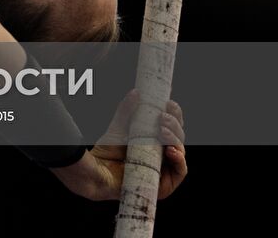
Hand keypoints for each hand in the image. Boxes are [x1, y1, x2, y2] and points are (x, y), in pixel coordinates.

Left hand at [48, 91, 186, 200]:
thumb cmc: (107, 152)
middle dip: (174, 124)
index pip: (172, 125)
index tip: (168, 103)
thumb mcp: (119, 127)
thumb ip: (127, 110)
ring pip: (180, 151)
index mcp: (154, 139)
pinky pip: (179, 172)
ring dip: (175, 137)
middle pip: (179, 136)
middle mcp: (162, 154)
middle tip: (162, 117)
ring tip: (163, 129)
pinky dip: (179, 159)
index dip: (174, 114)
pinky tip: (171, 150)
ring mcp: (163, 169)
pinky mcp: (163, 185)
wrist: (96, 171)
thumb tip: (136, 92)